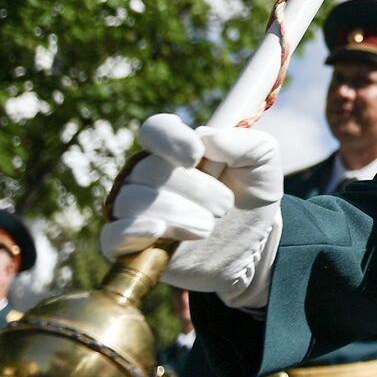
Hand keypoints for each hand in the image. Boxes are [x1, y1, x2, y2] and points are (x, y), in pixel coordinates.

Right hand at [100, 114, 282, 308]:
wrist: (253, 245)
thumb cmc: (253, 195)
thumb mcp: (264, 162)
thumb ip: (247, 142)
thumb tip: (207, 137)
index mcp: (176, 148)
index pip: (155, 130)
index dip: (171, 140)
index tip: (196, 155)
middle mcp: (147, 175)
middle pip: (149, 170)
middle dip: (195, 189)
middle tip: (225, 206)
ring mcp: (135, 210)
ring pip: (133, 200)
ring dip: (178, 213)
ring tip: (208, 226)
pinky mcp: (130, 246)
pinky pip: (112, 235)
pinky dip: (132, 231)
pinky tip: (157, 231)